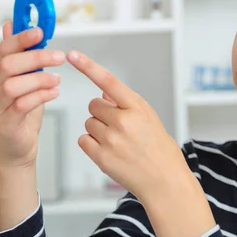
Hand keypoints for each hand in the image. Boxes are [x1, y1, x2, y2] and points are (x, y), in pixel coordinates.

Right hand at [0, 22, 65, 167]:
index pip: (5, 48)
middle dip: (35, 57)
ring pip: (13, 85)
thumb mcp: (22, 78)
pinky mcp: (7, 122)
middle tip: (58, 57)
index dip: (22, 37)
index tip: (40, 32)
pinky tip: (53, 92)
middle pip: (8, 64)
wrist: (16, 147)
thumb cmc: (20, 112)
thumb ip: (20, 53)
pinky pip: (21, 106)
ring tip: (57, 79)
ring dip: (39, 79)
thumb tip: (11, 25)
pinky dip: (40, 97)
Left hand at [67, 50, 193, 203]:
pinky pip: (83, 140)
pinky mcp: (101, 157)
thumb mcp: (148, 118)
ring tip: (117, 142)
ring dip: (98, 129)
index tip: (72, 55)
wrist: (164, 181)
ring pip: (88, 123)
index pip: (108, 80)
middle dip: (102, 113)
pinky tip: (109, 151)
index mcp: (137, 107)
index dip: (88, 66)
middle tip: (119, 127)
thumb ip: (125, 103)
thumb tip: (102, 89)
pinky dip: (92, 144)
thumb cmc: (159, 149)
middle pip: (94, 105)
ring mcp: (111, 139)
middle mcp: (123, 121)